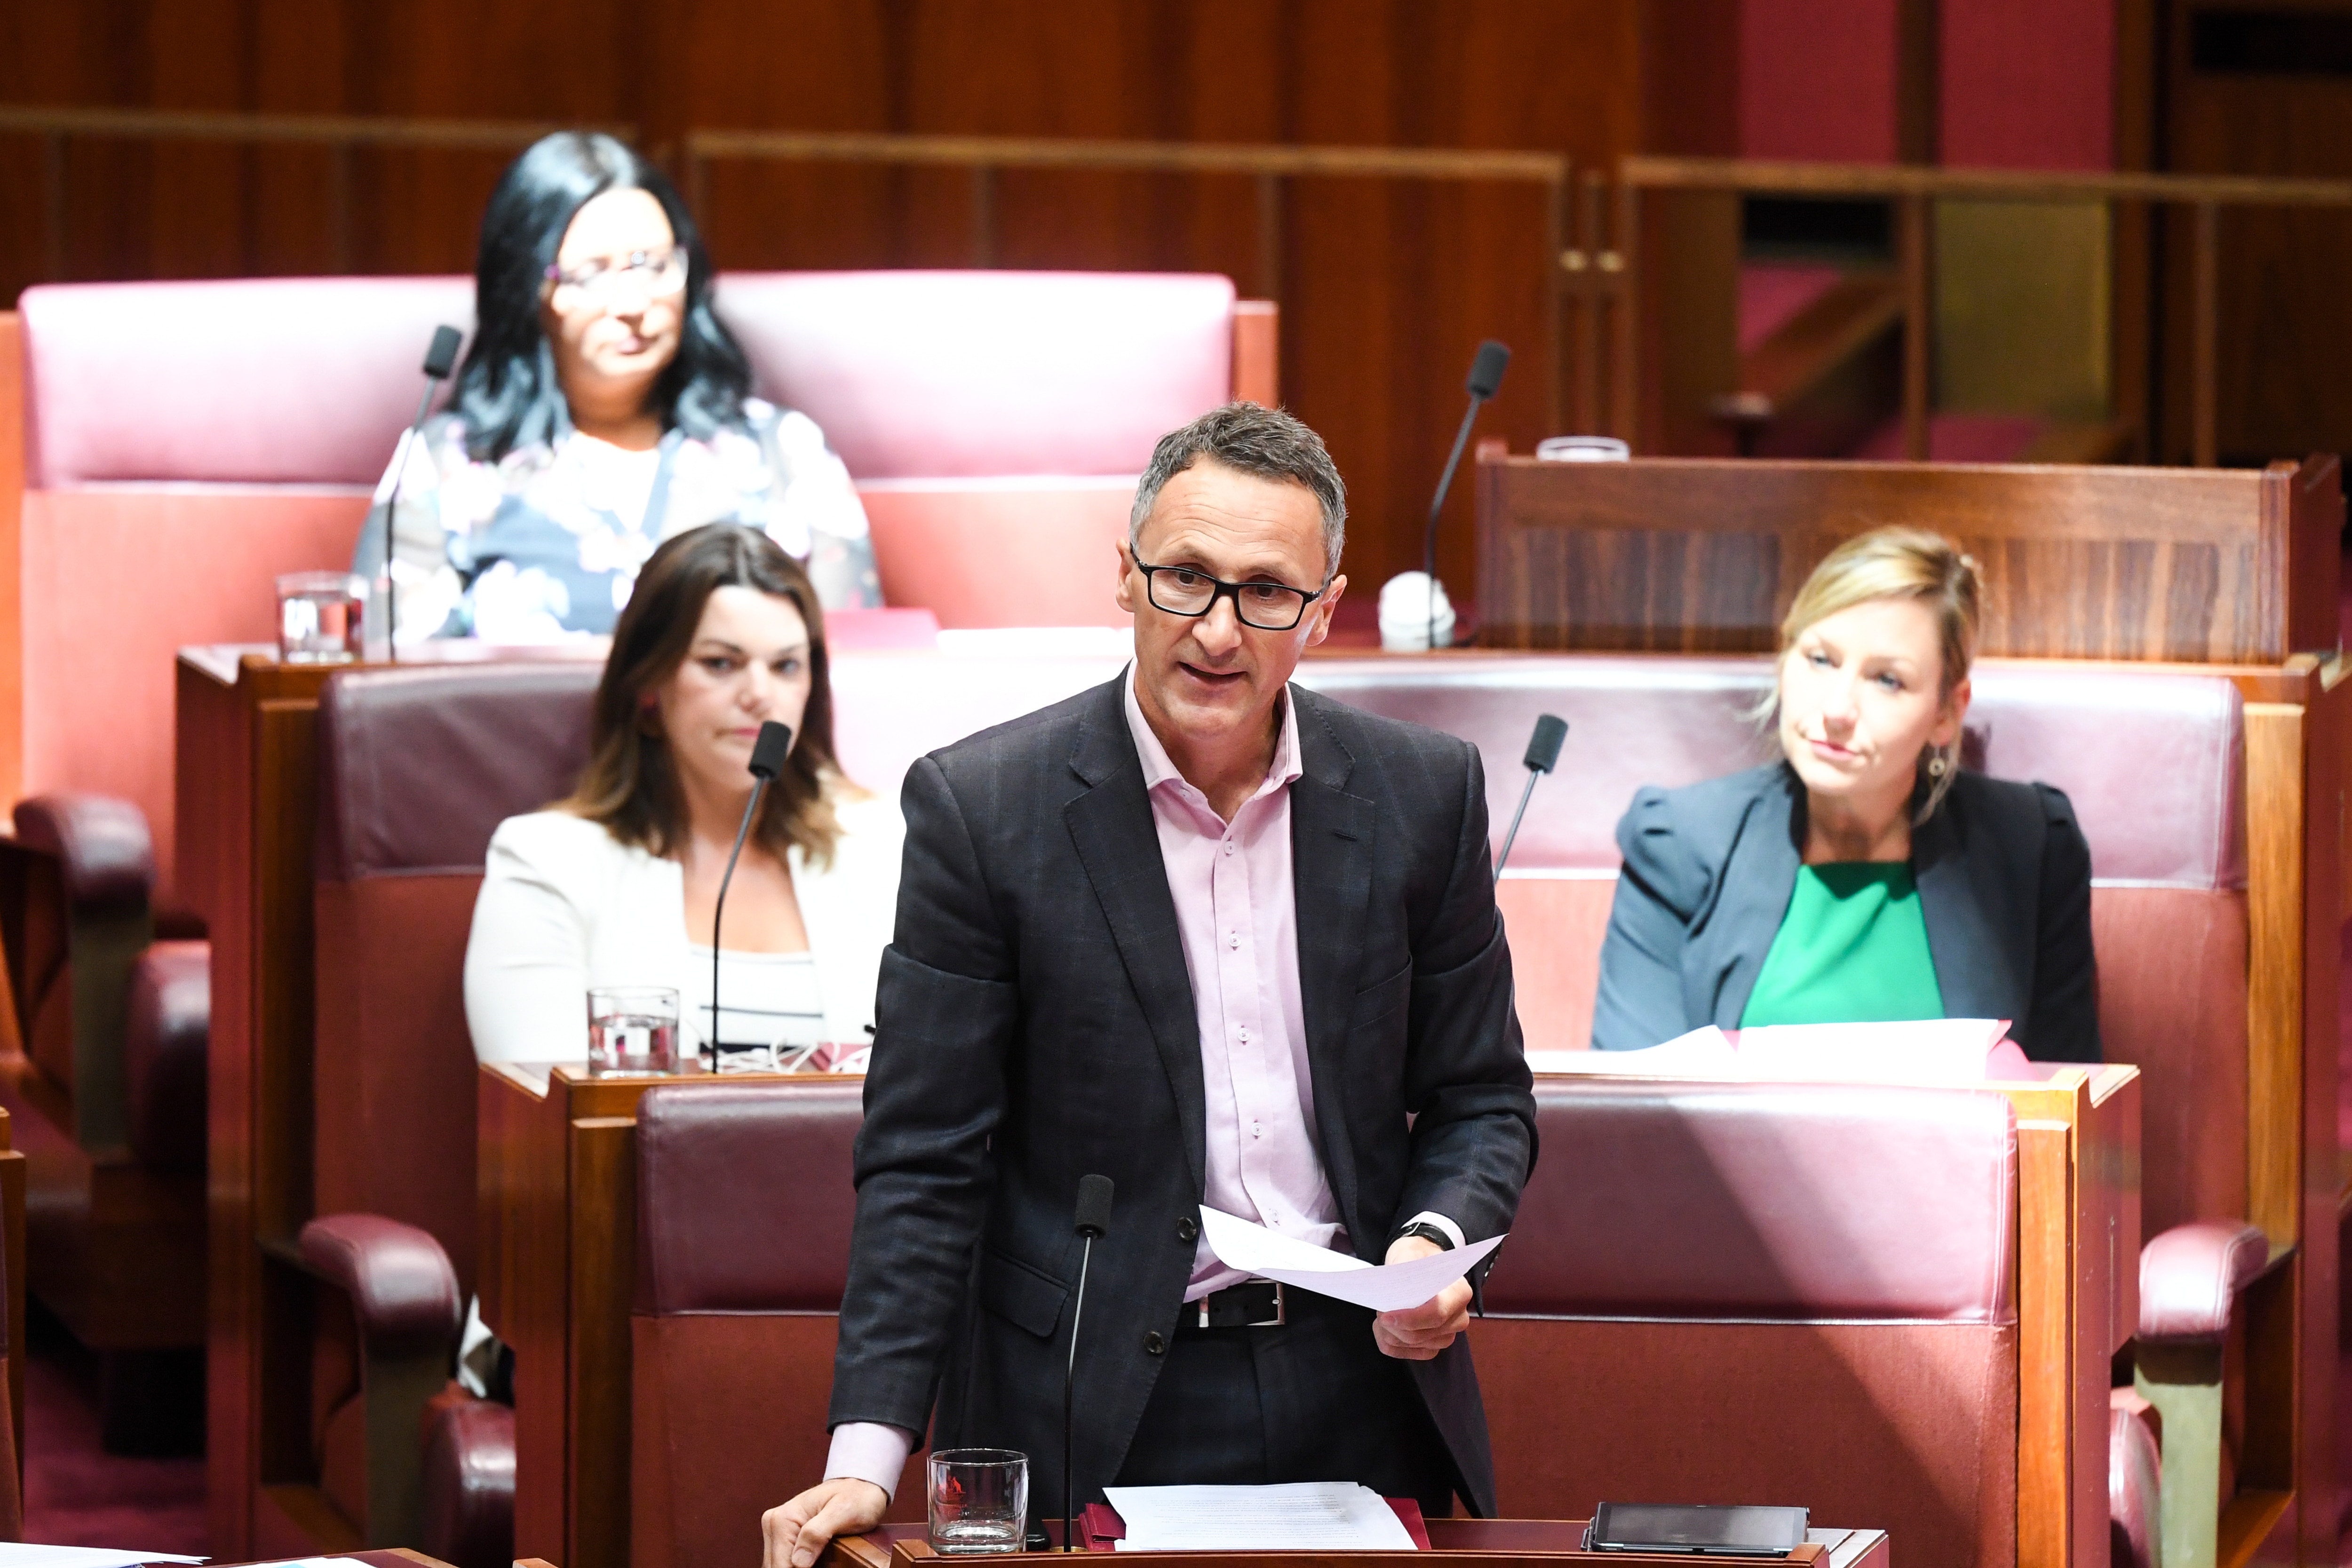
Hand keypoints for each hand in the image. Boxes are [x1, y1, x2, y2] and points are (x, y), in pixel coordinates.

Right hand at [764, 1477, 889, 1567]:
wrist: (860, 1488)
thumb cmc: (856, 1497)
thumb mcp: (843, 1512)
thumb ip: (817, 1533)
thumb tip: (799, 1562)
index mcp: (782, 1519)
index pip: (780, 1565)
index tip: (819, 1566)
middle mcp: (774, 1525)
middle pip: (776, 1567)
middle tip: (825, 1563)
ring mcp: (778, 1531)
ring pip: (779, 1565)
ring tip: (822, 1561)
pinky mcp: (785, 1538)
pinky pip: (785, 1561)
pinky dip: (798, 1566)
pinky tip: (814, 1563)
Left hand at [1372, 1234, 1472, 1360]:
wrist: (1421, 1262)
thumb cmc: (1417, 1257)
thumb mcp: (1409, 1253)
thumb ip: (1403, 1269)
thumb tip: (1391, 1290)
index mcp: (1459, 1292)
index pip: (1437, 1313)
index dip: (1409, 1318)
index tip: (1385, 1315)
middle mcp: (1459, 1318)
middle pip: (1421, 1334)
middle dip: (1393, 1326)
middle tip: (1378, 1309)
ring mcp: (1447, 1335)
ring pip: (1412, 1345)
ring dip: (1390, 1333)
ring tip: (1380, 1314)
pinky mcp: (1433, 1346)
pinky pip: (1407, 1354)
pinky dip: (1390, 1343)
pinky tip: (1384, 1328)